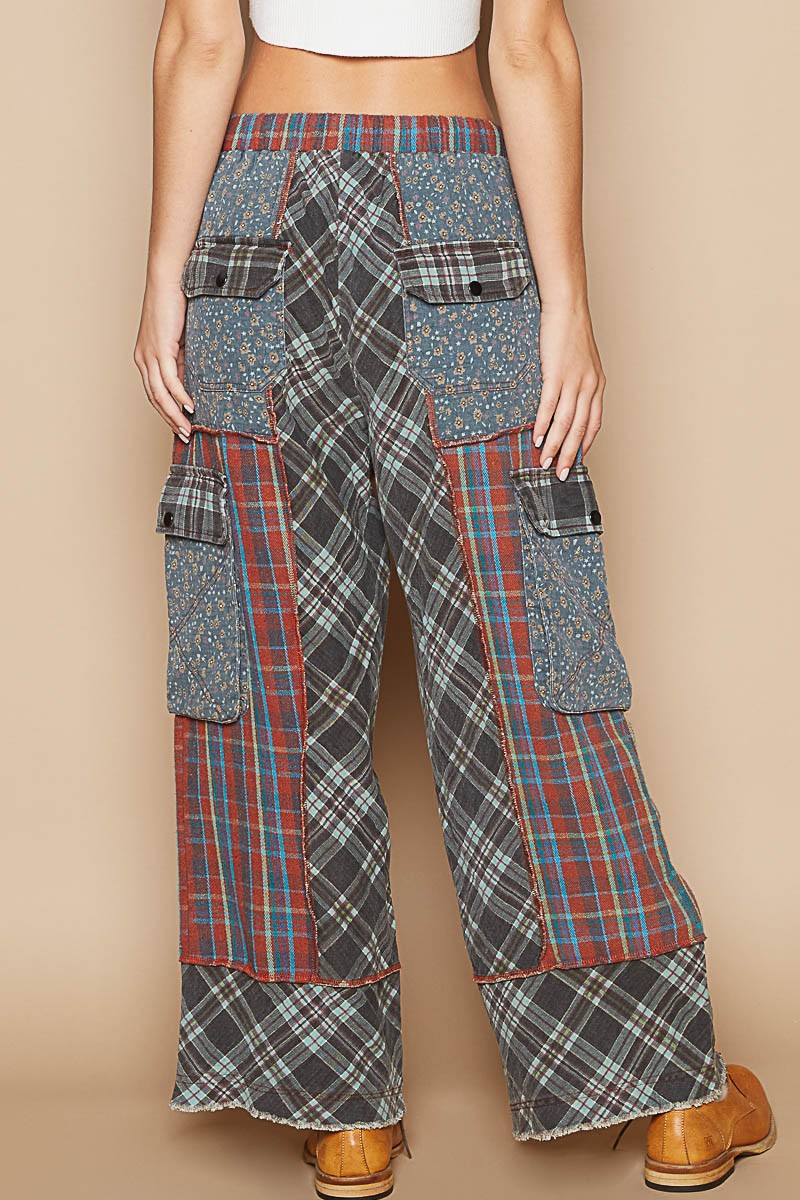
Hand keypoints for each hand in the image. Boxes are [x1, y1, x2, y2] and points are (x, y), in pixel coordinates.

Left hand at [133, 280, 193, 440]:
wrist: (168, 280)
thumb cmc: (175, 304)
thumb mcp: (180, 340)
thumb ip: (183, 360)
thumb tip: (193, 380)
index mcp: (145, 357)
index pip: (154, 392)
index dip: (166, 412)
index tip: (180, 425)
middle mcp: (143, 359)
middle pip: (154, 399)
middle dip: (170, 420)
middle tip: (185, 436)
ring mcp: (149, 355)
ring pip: (159, 394)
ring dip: (174, 415)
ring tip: (187, 429)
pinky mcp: (160, 349)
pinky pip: (169, 380)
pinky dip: (180, 396)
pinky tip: (190, 407)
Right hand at [533, 300, 605, 477]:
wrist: (568, 308)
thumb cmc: (571, 333)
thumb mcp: (582, 362)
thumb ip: (578, 383)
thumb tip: (567, 402)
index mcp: (597, 385)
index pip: (594, 424)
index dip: (585, 445)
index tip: (577, 461)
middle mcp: (589, 387)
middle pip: (580, 429)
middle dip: (570, 454)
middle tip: (561, 474)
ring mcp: (574, 381)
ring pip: (565, 422)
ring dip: (555, 446)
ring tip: (545, 461)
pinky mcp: (557, 374)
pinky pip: (550, 406)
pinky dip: (544, 425)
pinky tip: (538, 438)